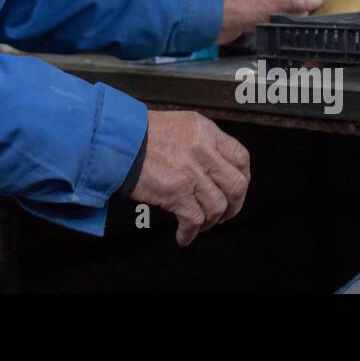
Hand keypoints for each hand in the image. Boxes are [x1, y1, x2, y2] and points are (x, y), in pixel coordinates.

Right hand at [130, 110, 249, 245]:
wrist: (115, 140)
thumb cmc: (140, 133)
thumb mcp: (179, 125)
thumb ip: (201, 142)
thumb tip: (215, 168)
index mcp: (205, 131)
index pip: (240, 157)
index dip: (243, 178)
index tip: (236, 189)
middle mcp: (202, 150)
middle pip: (236, 185)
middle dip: (235, 205)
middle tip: (225, 213)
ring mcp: (190, 172)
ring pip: (217, 206)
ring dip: (212, 221)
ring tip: (201, 224)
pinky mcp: (176, 192)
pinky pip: (195, 220)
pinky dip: (191, 232)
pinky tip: (184, 235)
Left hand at [217, 0, 321, 42]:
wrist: (217, 21)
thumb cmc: (244, 10)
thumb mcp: (273, 5)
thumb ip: (295, 1)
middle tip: (314, 8)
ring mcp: (256, 0)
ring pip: (278, 1)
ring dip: (291, 8)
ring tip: (304, 18)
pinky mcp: (250, 13)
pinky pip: (270, 12)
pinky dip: (280, 16)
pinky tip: (284, 24)